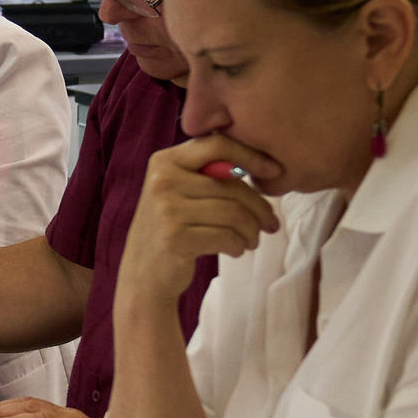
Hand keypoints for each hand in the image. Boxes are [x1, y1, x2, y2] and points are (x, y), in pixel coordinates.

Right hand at [120, 135, 280, 306]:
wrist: (143, 273)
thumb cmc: (171, 228)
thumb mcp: (179, 190)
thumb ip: (208, 171)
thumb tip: (264, 164)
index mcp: (164, 161)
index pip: (218, 144)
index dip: (252, 155)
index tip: (275, 171)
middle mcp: (162, 181)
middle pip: (232, 185)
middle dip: (260, 207)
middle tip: (270, 224)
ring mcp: (166, 210)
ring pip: (234, 213)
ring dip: (252, 230)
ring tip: (251, 240)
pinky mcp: (175, 238)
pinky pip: (227, 236)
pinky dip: (239, 245)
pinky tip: (235, 249)